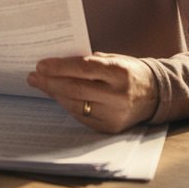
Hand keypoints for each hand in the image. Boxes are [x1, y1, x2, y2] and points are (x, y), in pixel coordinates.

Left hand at [26, 53, 158, 132]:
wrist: (154, 95)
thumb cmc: (129, 72)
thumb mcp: (114, 60)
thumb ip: (88, 62)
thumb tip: (56, 64)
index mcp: (120, 73)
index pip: (84, 68)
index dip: (60, 67)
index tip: (41, 65)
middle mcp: (118, 95)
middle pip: (75, 89)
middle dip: (50, 82)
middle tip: (33, 77)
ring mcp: (114, 114)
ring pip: (75, 104)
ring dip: (55, 94)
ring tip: (41, 84)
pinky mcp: (109, 127)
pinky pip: (81, 116)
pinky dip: (67, 104)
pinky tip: (57, 96)